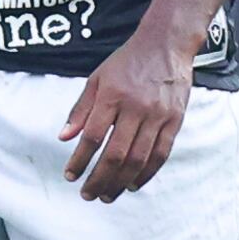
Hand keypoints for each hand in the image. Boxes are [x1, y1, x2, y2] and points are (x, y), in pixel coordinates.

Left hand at [61, 28, 193, 202]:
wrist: (166, 44)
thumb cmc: (128, 61)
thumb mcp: (97, 78)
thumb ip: (80, 109)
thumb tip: (64, 137)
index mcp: (112, 96)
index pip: (93, 136)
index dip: (80, 160)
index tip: (70, 176)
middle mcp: (135, 107)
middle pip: (116, 154)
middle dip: (99, 179)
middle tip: (88, 194)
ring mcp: (157, 116)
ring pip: (138, 159)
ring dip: (121, 182)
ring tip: (108, 194)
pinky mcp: (174, 121)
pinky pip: (160, 154)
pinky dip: (147, 173)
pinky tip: (133, 184)